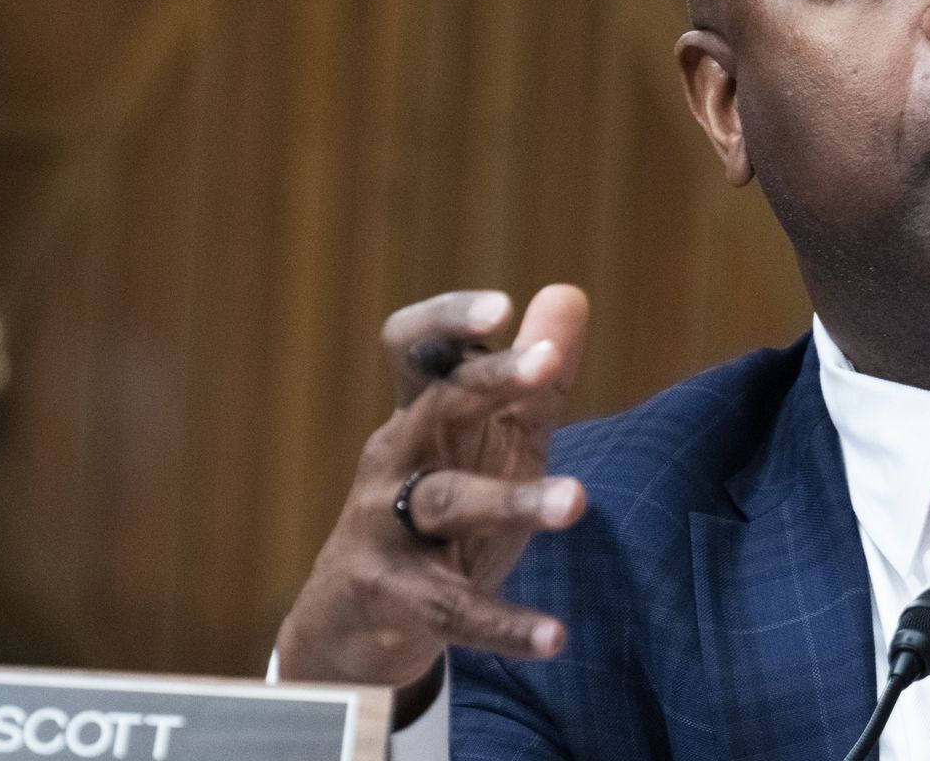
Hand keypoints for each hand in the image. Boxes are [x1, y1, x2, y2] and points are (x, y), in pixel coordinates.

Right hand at [275, 285, 590, 688]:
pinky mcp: (388, 599)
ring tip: (578, 500)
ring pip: (446, 502)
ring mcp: (382, 530)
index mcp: (418, 419)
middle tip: (544, 366)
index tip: (502, 306)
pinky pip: (451, 610)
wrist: (351, 627)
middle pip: (435, 407)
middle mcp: (393, 462)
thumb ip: (535, 383)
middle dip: (488, 382)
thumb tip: (569, 292)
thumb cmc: (435, 518)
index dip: (448, 321)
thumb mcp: (490, 448)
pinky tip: (556, 636)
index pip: (414, 349)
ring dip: (513, 499)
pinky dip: (506, 624)